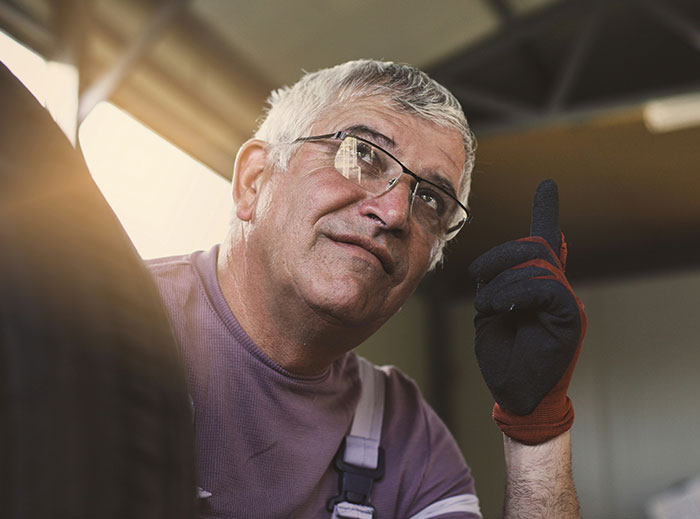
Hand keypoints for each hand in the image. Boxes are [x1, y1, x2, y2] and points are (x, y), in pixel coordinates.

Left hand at [468, 179, 585, 444]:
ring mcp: (566, 303)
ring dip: (501, 282)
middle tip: (478, 279)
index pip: (545, 242)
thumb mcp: (491, 312)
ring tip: (487, 306)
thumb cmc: (501, 356)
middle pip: (534, 246)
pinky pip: (546, 286)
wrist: (515, 396)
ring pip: (536, 265)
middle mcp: (556, 289)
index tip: (547, 185)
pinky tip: (502, 308)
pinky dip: (516, 293)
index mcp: (538, 286)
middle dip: (500, 255)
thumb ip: (499, 285)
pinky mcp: (569, 317)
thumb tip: (500, 266)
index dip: (546, 212)